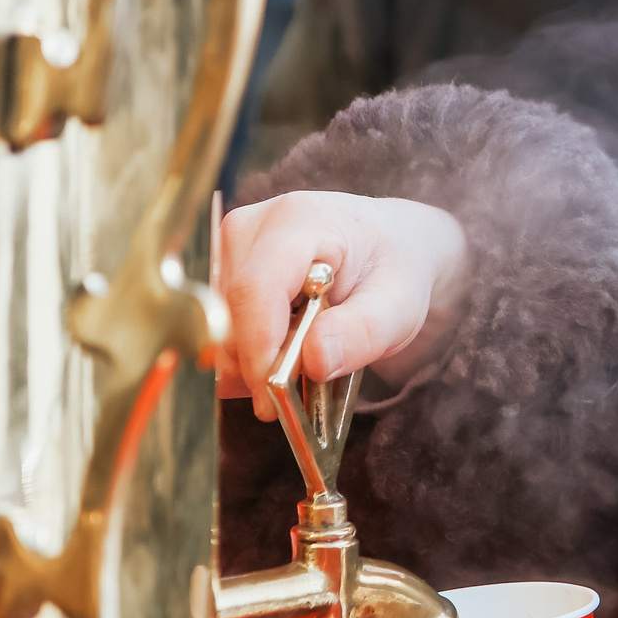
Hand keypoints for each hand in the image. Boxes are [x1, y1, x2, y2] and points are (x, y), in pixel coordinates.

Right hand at [216, 192, 468, 420]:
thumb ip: (363, 331)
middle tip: (291, 396)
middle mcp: (253, 227)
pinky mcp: (224, 272)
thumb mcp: (401, 303)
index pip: (255, 290)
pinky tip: (282, 355)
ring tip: (299, 367)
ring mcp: (232, 249)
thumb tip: (313, 360)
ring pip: (216, 326)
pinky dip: (245, 355)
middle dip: (254, 364)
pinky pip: (218, 328)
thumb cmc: (396, 268)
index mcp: (300, 221)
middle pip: (227, 312)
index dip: (257, 348)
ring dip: (250, 362)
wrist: (393, 248)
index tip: (272, 396)